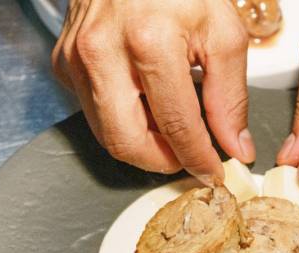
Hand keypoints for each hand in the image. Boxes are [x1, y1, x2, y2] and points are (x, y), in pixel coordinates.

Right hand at [52, 0, 254, 184]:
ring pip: (106, 133)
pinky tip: (146, 101)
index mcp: (150, 42)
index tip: (212, 174)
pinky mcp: (63, 62)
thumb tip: (235, 147)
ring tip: (171, 125)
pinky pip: (94, 111)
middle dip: (162, 161)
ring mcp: (76, 58)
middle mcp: (103, 52)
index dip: (197, 159)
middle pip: (127, 143)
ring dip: (143, 143)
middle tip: (188, 157)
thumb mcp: (223, 33)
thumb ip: (230, 97)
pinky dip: (124, 119)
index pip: (176, 125)